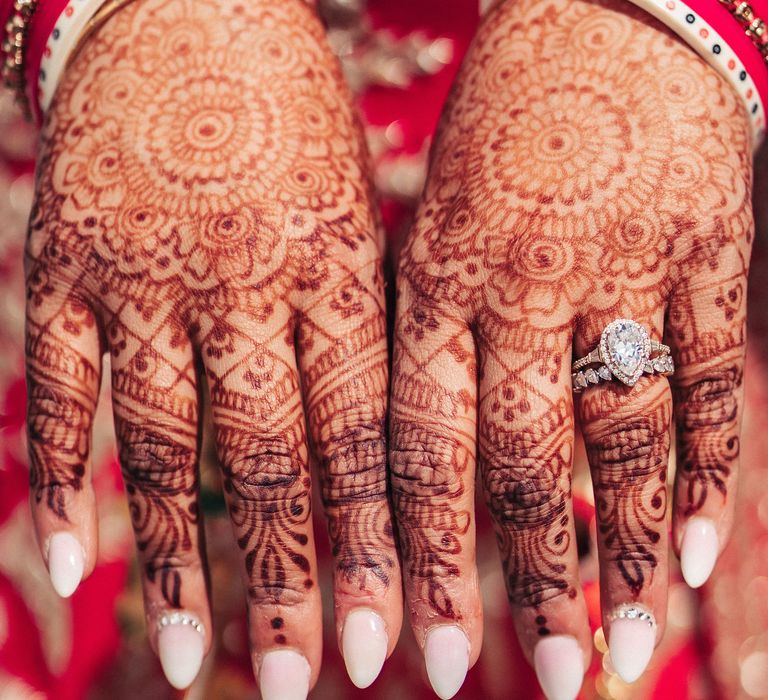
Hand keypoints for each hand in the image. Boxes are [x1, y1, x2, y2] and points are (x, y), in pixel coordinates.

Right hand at [25, 0, 400, 693]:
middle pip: (277, 458)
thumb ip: (370, 325)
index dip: (388, 547)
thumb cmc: (293, 116)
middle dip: (293, 581)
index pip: (373, 436)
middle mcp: (248, 282)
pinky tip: (72, 563)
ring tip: (192, 662)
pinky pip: (66, 386)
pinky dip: (67, 479)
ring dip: (181, 560)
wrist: (186, 7)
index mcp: (340, 267)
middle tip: (299, 689)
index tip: (400, 647)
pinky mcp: (68, 264)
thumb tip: (400, 450)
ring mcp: (150, 276)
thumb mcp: (358, 207)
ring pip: (168, 443)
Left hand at [390, 1, 753, 697]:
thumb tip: (415, 470)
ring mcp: (621, 266)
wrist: (593, 13)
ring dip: (631, 552)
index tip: (424, 657)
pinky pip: (711, 380)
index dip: (421, 560)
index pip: (419, 447)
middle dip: (532, 583)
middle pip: (521, 462)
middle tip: (549, 684)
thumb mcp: (431, 224)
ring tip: (629, 649)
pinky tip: (705, 556)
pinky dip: (709, 476)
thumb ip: (428, 341)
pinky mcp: (708, 248)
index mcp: (434, 279)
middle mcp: (520, 284)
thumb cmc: (495, 131)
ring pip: (625, 439)